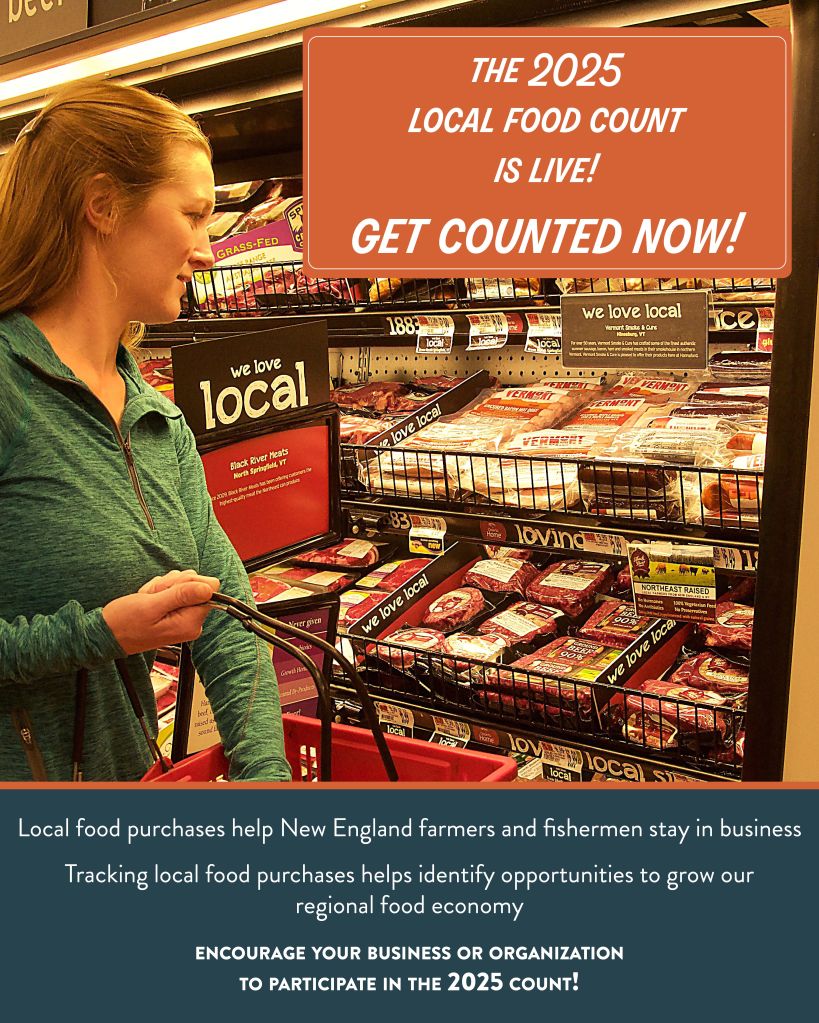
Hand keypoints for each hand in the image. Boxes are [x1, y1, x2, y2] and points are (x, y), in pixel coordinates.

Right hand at [103, 570, 220, 653]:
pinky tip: (148, 601)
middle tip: (153, 596)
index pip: (207, 589)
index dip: (185, 583)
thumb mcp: (152, 605)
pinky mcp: (175, 614)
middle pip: (195, 586)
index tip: (166, 590)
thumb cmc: (124, 623)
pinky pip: (174, 592)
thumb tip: (210, 587)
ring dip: (163, 588)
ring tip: (148, 600)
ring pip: (182, 586)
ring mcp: (184, 619)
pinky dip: (159, 592)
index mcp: (190, 623)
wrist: (106, 635)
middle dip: (172, 585)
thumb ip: (182, 595)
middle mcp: (191, 623)